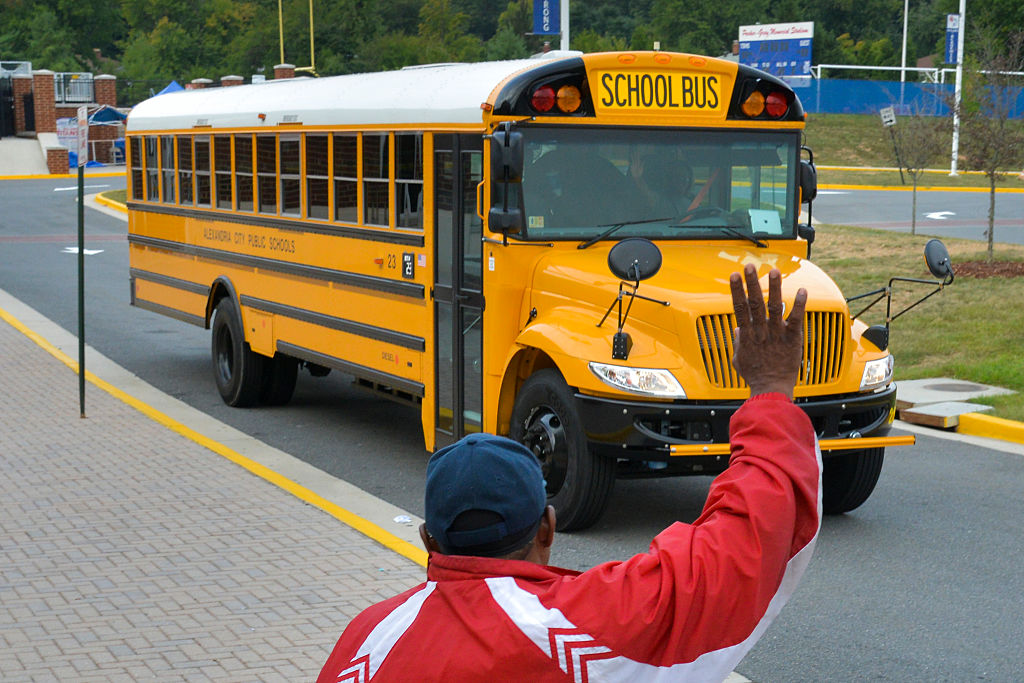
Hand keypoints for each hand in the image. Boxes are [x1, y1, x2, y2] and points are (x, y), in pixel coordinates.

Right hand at [729, 265, 806, 399]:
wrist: (772, 389)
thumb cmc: (755, 377)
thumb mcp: (738, 360)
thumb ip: (738, 343)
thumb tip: (738, 330)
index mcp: (747, 335)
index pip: (739, 308)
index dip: (737, 291)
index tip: (734, 275)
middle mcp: (761, 332)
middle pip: (755, 303)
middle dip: (751, 284)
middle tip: (749, 266)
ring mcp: (777, 334)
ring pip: (775, 307)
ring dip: (774, 289)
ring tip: (774, 271)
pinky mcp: (792, 339)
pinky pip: (797, 320)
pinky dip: (799, 305)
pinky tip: (801, 290)